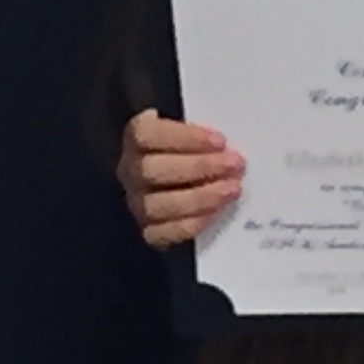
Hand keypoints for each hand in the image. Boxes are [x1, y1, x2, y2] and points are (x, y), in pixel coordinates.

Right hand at [121, 110, 244, 247]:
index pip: (148, 135)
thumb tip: (224, 141)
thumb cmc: (194, 148)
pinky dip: (190, 223)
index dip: (184, 138)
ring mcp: (136, 203)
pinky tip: (215, 212)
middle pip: (151, 170)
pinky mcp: (147, 230)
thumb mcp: (196, 130)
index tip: (220, 141)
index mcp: (136, 136)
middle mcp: (129, 170)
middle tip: (234, 164)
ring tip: (232, 189)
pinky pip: (162, 234)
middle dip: (198, 167)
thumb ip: (204, 133)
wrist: (187, 177)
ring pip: (156, 205)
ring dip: (199, 197)